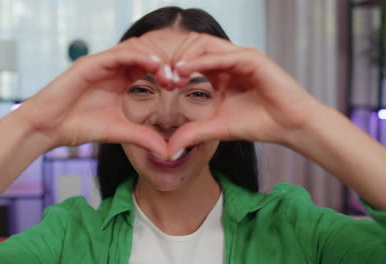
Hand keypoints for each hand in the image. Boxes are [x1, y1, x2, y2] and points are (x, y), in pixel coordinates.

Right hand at [13, 38, 172, 156]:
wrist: (47, 128)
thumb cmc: (79, 127)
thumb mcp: (119, 132)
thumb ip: (143, 136)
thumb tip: (169, 152)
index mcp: (120, 82)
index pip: (150, 70)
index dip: (167, 76)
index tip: (183, 88)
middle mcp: (113, 70)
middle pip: (146, 56)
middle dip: (166, 66)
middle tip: (181, 80)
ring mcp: (101, 64)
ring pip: (135, 50)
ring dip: (155, 59)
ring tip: (169, 74)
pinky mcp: (90, 63)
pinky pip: (119, 54)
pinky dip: (138, 56)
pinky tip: (154, 66)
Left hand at [168, 33, 320, 154]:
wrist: (290, 126)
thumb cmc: (258, 123)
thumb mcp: (217, 127)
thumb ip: (193, 132)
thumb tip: (170, 148)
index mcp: (219, 71)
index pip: (190, 57)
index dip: (173, 67)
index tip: (161, 84)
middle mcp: (229, 60)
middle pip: (194, 44)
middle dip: (175, 57)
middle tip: (164, 78)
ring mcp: (241, 57)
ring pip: (205, 43)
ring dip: (186, 56)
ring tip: (173, 74)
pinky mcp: (253, 59)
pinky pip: (223, 55)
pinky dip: (202, 61)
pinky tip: (187, 71)